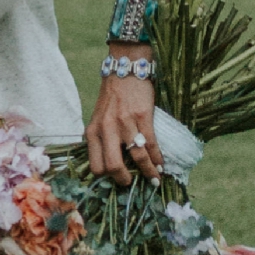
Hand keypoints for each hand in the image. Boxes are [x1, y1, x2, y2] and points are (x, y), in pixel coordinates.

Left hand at [87, 69, 160, 185]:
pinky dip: (157, 158)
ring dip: (148, 172)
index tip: (115, 181)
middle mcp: (106, 129)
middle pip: (112, 166)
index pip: (96, 165)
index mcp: (93, 131)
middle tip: (131, 183)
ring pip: (136, 157)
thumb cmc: (112, 97)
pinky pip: (151, 144)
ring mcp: (125, 123)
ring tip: (155, 179)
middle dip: (123, 180)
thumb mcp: (98, 118)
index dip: (106, 178)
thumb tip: (111, 165)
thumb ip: (101, 138)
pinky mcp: (143, 117)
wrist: (125, 70)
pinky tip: (161, 164)